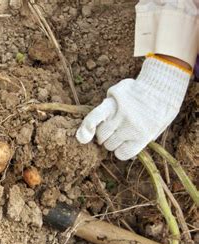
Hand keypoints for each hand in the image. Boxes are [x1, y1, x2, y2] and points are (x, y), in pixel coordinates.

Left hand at [76, 55, 190, 159]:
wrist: (162, 88)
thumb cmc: (135, 92)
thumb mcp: (118, 91)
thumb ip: (105, 107)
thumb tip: (87, 131)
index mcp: (111, 104)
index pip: (94, 118)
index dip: (86, 128)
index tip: (82, 137)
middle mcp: (120, 116)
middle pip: (101, 136)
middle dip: (104, 134)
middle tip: (114, 128)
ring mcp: (131, 128)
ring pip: (110, 146)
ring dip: (113, 142)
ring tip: (123, 133)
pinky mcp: (142, 138)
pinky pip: (122, 154)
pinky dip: (121, 151)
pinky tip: (126, 143)